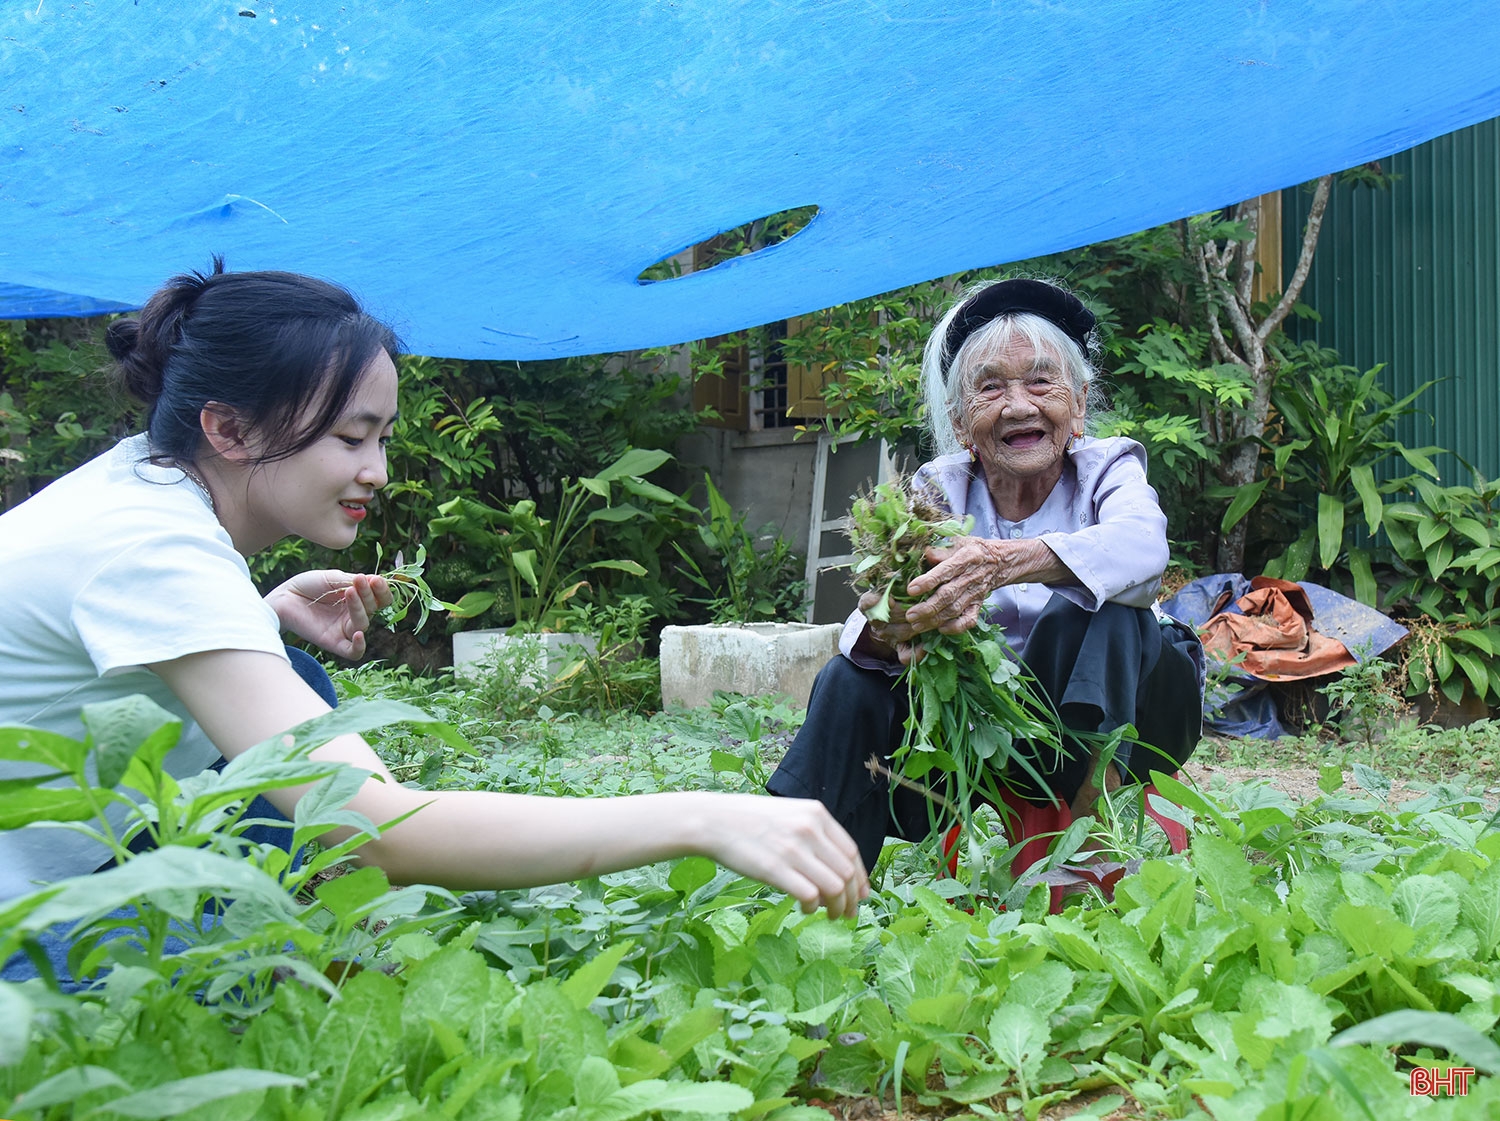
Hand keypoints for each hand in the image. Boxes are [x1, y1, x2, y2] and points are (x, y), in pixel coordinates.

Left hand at [265, 570, 393, 658]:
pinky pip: (353, 652)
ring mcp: (344, 630)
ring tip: (348, 592)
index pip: (380, 599)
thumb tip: (377, 580)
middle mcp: (354, 615)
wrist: (283, 597)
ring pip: (363, 624)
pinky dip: (359, 646)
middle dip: (368, 594)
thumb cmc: (306, 585)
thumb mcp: (332, 578)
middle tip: (358, 581)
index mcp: (358, 599)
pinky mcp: (333, 643)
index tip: (375, 579)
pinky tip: (358, 634)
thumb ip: (353, 581)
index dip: (382, 590)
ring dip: (360, 608)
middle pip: (373, 609)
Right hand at [701, 795, 868, 917]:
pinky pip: (810, 895)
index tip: (860, 895)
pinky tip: (805, 908)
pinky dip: (813, 907)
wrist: (713, 820)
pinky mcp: (776, 869)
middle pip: (847, 872)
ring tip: (830, 915)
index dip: (860, 878)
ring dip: (837, 907)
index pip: (852, 852)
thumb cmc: (749, 820)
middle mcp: (810, 830)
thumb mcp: (789, 814)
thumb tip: (837, 870)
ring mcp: (793, 849)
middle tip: (847, 913)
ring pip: (835, 887)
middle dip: (851, 899)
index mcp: (816, 814)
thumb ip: (814, 835)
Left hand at [902, 536, 1001, 635]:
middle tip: (910, 615)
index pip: (945, 571)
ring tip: (916, 625)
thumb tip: (925, 552)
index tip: (910, 589)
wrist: (999, 561)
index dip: (928, 581)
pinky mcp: (978, 605)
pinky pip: (969, 620)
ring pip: (955, 610)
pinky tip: (941, 630)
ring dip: (935, 619)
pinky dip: (956, 627)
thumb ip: (941, 550)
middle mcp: (971, 577)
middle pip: (948, 595)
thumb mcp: (958, 542)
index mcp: (965, 558)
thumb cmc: (971, 550)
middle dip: (928, 607)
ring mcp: (975, 593)